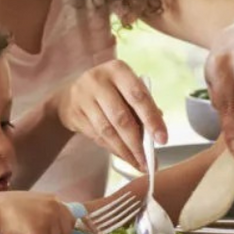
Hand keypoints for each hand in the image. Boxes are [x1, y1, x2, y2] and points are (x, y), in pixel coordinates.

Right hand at [0, 192, 78, 233]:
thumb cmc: (5, 209)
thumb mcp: (31, 204)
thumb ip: (45, 211)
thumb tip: (58, 227)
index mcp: (53, 199)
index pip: (70, 219)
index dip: (60, 231)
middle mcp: (55, 206)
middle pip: (66, 232)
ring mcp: (49, 217)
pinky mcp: (41, 229)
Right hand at [51, 60, 165, 170]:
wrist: (70, 95)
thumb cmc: (110, 93)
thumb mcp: (126, 90)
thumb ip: (143, 107)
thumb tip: (157, 134)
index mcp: (119, 70)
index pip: (139, 96)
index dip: (152, 120)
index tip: (163, 140)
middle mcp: (98, 80)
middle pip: (121, 117)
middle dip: (137, 143)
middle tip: (149, 160)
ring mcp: (83, 97)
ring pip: (108, 131)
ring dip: (125, 151)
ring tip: (138, 163)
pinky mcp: (73, 113)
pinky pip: (97, 136)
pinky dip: (113, 149)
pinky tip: (124, 157)